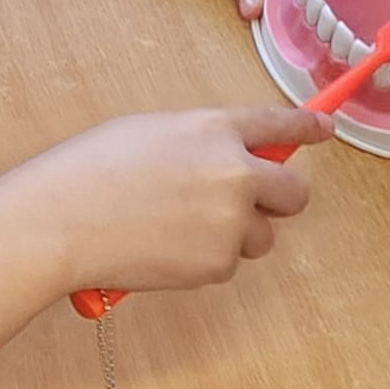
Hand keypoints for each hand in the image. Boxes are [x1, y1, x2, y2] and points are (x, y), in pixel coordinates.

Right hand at [20, 106, 329, 298]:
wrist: (65, 217)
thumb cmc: (94, 168)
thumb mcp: (153, 132)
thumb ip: (201, 142)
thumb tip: (226, 158)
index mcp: (214, 128)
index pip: (278, 125)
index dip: (306, 128)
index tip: (324, 129)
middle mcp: (235, 172)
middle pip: (294, 191)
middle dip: (278, 197)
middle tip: (247, 200)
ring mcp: (231, 221)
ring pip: (261, 234)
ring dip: (235, 232)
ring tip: (179, 226)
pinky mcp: (219, 263)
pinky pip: (228, 261)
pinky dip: (205, 257)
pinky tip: (165, 245)